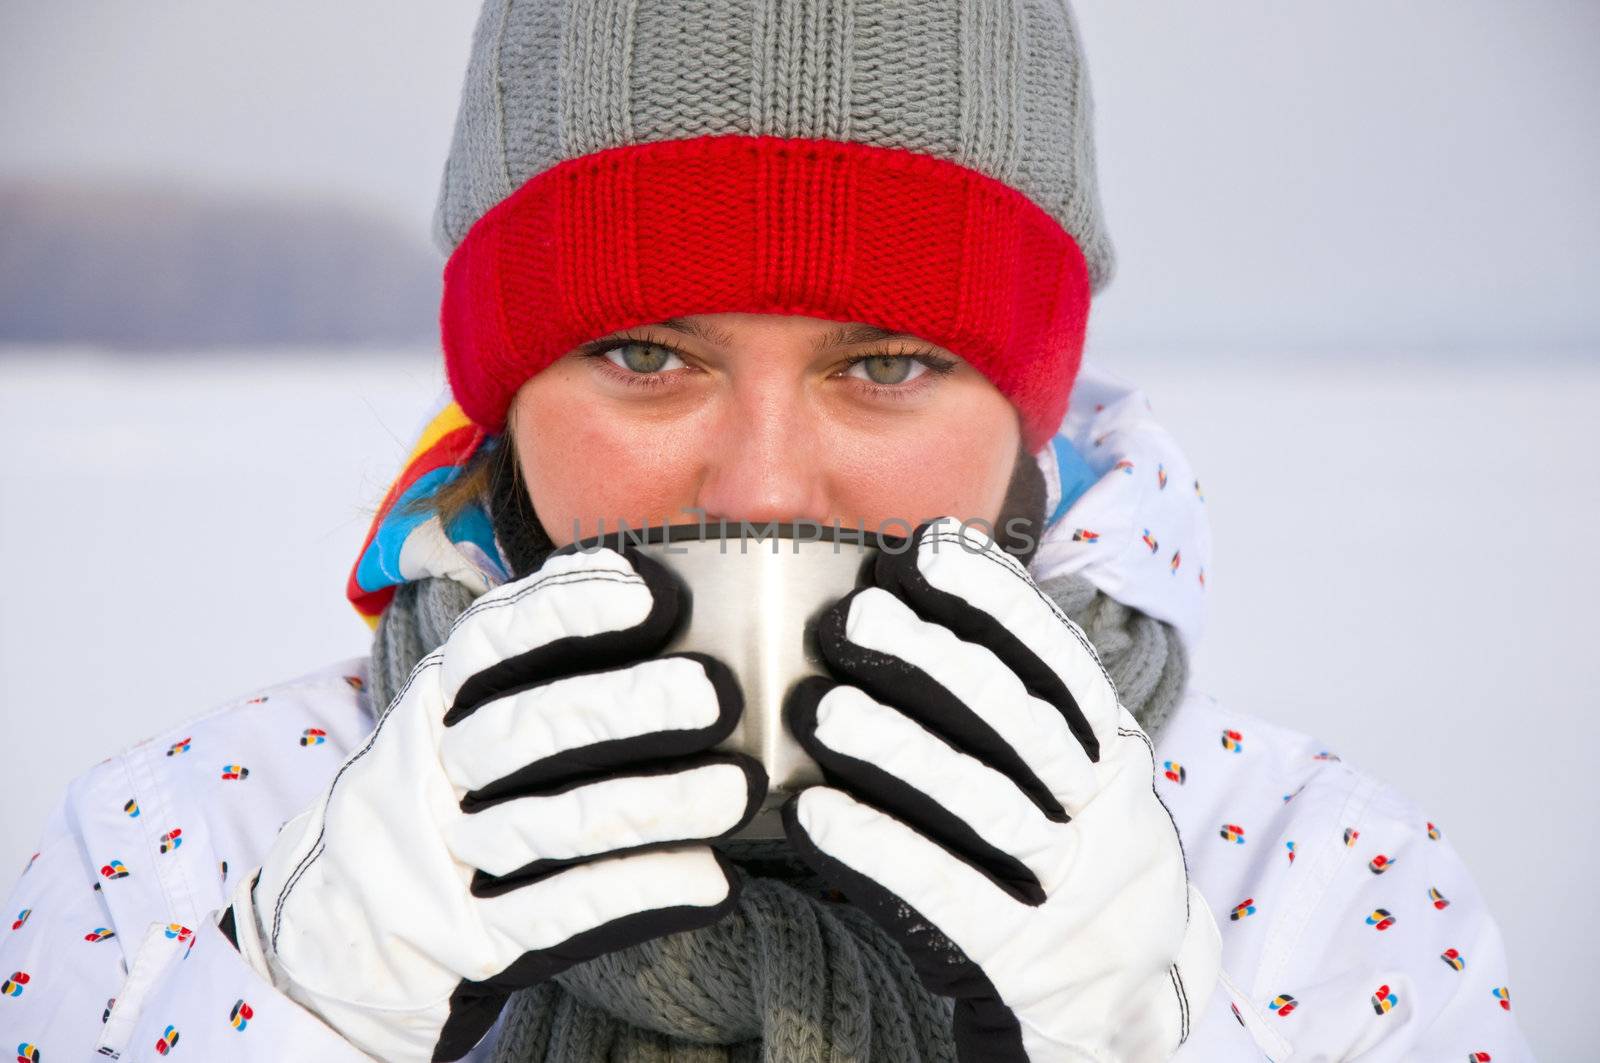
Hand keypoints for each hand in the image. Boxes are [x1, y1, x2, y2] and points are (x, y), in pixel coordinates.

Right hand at [238, 545, 764, 1061]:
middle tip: (717, 694)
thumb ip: (550, 663)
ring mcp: (446, 855)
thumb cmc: (460, 791)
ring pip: (553, 823)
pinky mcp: (471, 940)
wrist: (352, 922)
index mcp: (444, 696)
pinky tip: (711, 881)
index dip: (574, 609)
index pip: (500, 635)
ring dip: (652, 804)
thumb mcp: (477, 713)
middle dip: (628, 706)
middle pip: (530, 728)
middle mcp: (435, 767)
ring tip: (738, 791)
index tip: (654, 594)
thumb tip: (674, 599)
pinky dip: (639, 893)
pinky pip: (559, 914)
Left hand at [782, 517, 1218, 1061]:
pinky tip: (815, 815)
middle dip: (935, 662)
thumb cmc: (1063, 866)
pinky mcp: (1025, 960)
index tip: (925, 550)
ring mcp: (1073, 890)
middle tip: (854, 618)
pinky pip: (951, 898)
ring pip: (986, 805)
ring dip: (898, 750)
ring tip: (820, 708)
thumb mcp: (1072, 783)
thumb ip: (1013, 712)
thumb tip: (913, 599)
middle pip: (1020, 724)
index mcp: (1113, 757)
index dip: (994, 601)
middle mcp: (1106, 813)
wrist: (1126, 1007)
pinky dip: (881, 849)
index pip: (1059, 664)